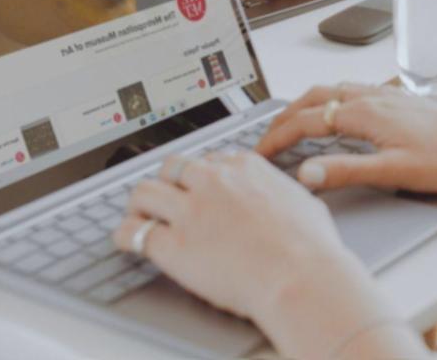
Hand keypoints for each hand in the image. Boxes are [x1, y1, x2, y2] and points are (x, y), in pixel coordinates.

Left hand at [114, 151, 361, 324]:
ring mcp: (190, 211)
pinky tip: (127, 242)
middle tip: (166, 198)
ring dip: (140, 204)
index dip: (201, 178)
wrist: (299, 276)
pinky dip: (126, 236)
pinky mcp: (172, 245)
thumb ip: (287, 193)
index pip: (209, 160)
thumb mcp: (305, 201)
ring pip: (144, 192)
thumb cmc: (311, 246)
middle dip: (168, 182)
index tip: (199, 189)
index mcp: (244, 167)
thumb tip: (291, 196)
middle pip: (172, 167)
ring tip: (140, 216)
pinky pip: (133, 233)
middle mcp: (213, 181)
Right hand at [256, 83, 436, 193]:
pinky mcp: (397, 100)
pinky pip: (350, 91)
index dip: (278, 137)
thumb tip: (307, 172)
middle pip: (314, 98)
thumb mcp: (394, 172)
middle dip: (284, 116)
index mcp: (366, 113)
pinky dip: (328, 99)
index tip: (259, 153)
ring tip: (290, 123)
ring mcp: (385, 95)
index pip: (307, 121)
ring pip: (332, 90)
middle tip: (265, 136)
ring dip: (305, 104)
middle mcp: (372, 97)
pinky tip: (335, 112)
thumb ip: (348, 171)